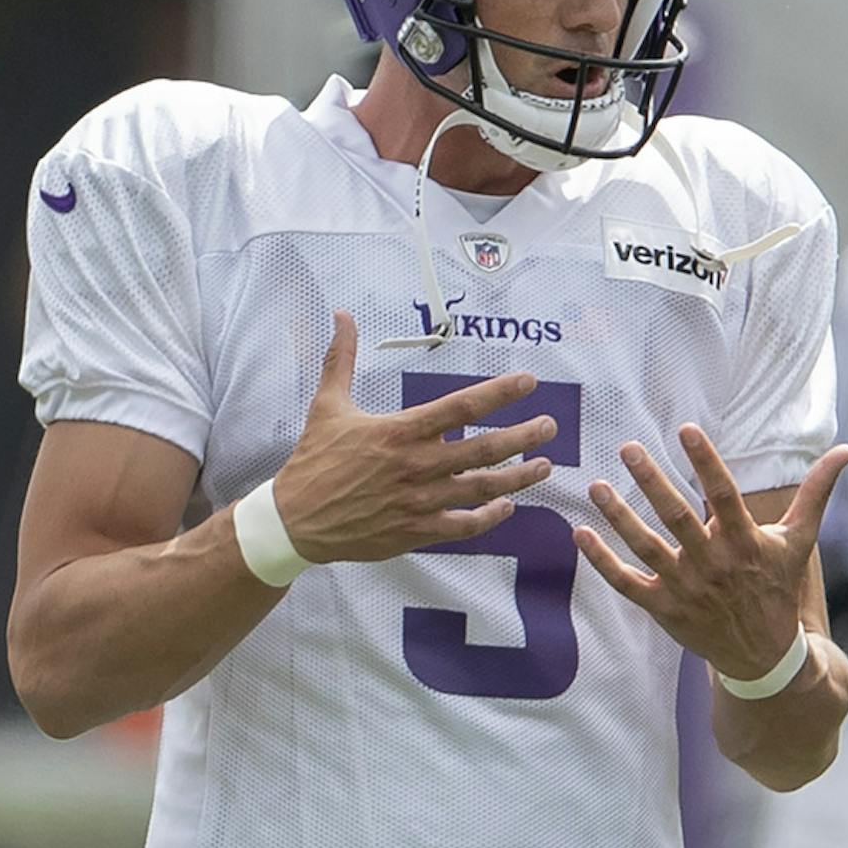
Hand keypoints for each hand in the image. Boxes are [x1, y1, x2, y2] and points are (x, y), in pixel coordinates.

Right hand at [271, 316, 560, 562]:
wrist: (297, 520)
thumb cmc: (315, 461)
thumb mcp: (328, 405)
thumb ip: (342, 360)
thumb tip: (341, 315)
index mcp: (399, 431)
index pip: (460, 407)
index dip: (498, 393)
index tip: (529, 382)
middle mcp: (416, 466)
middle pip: (483, 449)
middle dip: (522, 437)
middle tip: (550, 426)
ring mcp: (420, 501)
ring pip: (481, 488)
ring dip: (517, 477)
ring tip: (544, 465)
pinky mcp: (417, 531)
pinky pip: (464, 525)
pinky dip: (489, 516)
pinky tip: (507, 505)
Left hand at [576, 424, 847, 680]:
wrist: (764, 656)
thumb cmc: (777, 588)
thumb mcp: (799, 541)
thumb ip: (816, 493)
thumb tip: (846, 451)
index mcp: (744, 542)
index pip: (724, 495)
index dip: (705, 462)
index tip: (686, 429)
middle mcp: (713, 564)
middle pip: (677, 517)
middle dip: (652, 480)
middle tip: (628, 447)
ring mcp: (686, 587)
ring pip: (646, 547)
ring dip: (619, 516)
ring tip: (597, 485)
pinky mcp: (664, 608)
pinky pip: (626, 583)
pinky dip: (602, 561)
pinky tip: (580, 533)